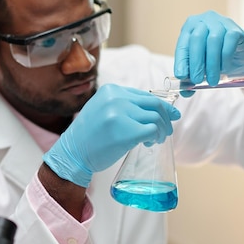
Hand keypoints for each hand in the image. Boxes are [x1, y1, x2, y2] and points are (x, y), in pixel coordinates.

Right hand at [42, 84, 180, 186]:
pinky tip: (150, 143)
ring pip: (156, 118)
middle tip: (167, 130)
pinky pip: (152, 130)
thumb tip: (155, 108)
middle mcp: (116, 98)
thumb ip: (122, 105)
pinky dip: (156, 137)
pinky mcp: (126, 132)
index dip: (161, 105)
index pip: (144, 95)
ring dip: (162, 130)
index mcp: (110, 90)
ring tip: (156, 139)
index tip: (170, 115)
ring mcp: (120, 114)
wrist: (73, 153)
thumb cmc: (89, 135)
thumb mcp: (102, 110)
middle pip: (154, 104)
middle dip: (166, 117)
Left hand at [174, 10, 243, 85]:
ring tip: (212, 80)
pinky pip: (229, 42)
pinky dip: (224, 59)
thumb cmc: (216, 58)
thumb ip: (191, 77)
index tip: (181, 76)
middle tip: (197, 80)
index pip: (182, 44)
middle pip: (197, 39)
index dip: (181, 61)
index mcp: (190, 27)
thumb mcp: (201, 66)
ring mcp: (221, 22)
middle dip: (196, 62)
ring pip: (213, 41)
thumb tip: (184, 92)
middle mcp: (204, 20)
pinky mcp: (235, 29)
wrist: (241, 55)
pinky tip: (224, 69)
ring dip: (211, 64)